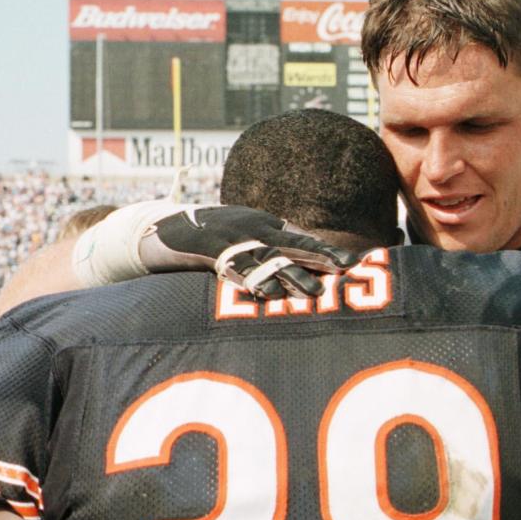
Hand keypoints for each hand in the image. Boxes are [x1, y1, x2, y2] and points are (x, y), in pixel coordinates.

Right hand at [140, 206, 359, 298]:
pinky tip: (271, 294)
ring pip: (268, 260)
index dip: (328, 251)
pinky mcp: (211, 252)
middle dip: (319, 258)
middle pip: (292, 245)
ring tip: (314, 291)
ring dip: (292, 276)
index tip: (355, 262)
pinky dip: (253, 282)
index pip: (303, 239)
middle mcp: (253, 230)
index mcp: (265, 224)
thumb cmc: (213, 235)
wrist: (166, 228)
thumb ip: (274, 246)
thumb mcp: (248, 233)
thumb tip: (307, 266)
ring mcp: (233, 240)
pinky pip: (236, 269)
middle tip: (345, 271)